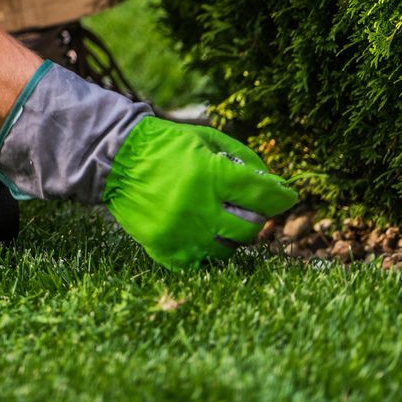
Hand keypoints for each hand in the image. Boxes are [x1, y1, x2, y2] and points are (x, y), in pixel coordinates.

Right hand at [103, 117, 298, 270]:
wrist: (114, 159)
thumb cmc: (164, 145)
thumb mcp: (204, 139)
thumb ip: (242, 158)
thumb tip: (273, 184)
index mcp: (210, 175)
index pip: (263, 195)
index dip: (281, 196)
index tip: (287, 196)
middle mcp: (198, 207)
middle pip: (250, 227)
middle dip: (254, 216)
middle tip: (247, 208)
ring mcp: (180, 231)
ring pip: (228, 249)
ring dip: (231, 235)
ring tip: (220, 220)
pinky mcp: (163, 247)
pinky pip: (199, 262)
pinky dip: (206, 251)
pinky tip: (202, 235)